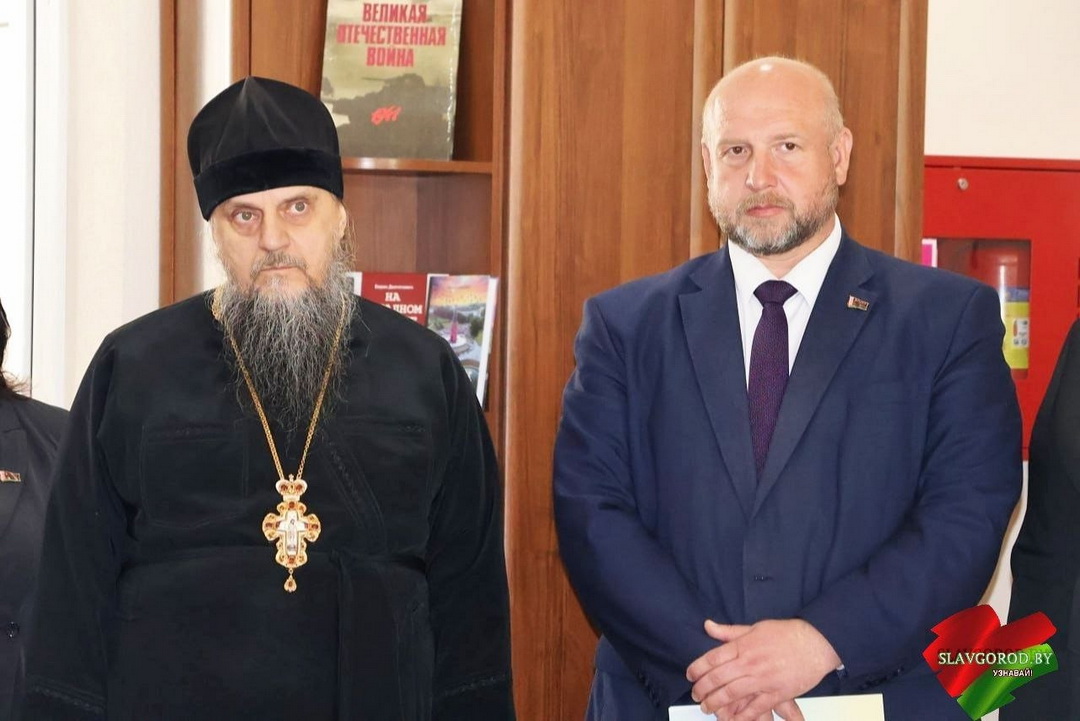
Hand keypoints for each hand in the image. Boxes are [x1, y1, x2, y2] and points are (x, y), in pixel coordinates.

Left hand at [686, 618, 838, 719]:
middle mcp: (750, 663)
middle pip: (718, 678)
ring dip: (716, 703)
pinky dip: (742, 715)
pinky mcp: (777, 693)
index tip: (690, 675)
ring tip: (707, 708)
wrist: (816, 643)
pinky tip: (732, 719)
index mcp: (743, 645)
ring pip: (732, 694)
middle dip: (703, 689)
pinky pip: (756, 708)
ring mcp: (763, 679)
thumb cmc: (787, 634)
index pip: (712, 658)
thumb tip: (708, 626)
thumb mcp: (754, 627)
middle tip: (696, 695)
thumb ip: (729, 631)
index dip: (697, 668)